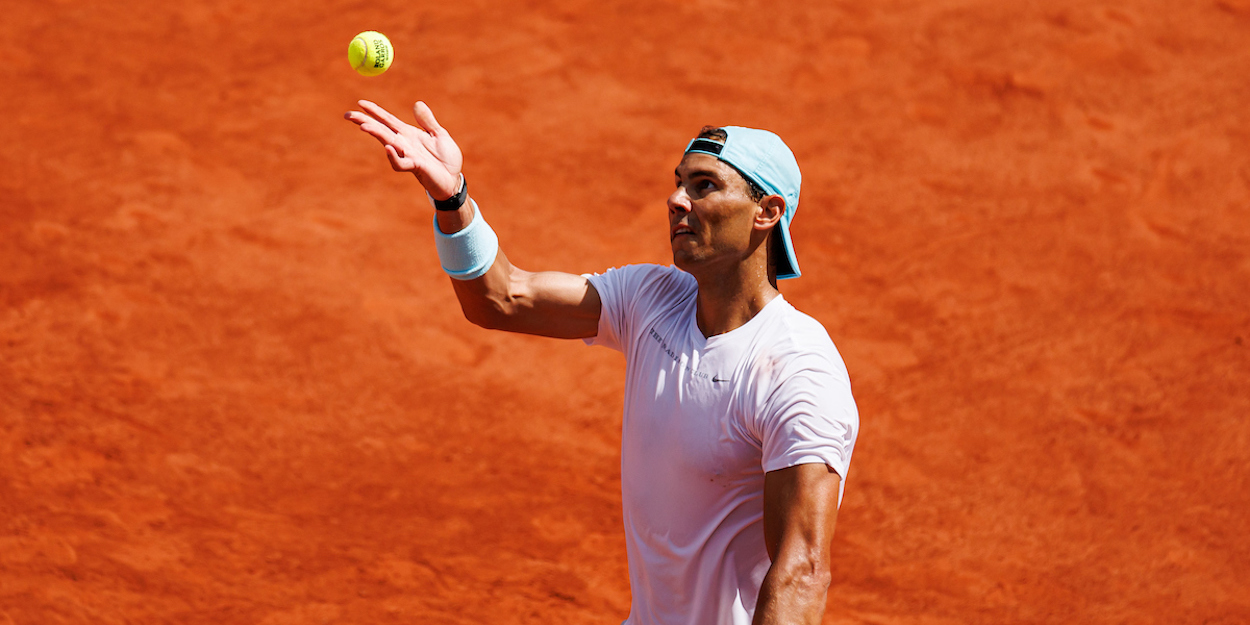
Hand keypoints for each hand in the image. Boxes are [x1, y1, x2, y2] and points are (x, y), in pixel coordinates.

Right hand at [344, 100, 463, 199]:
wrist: (453, 179)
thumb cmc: (445, 159)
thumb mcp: (439, 134)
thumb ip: (427, 120)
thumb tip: (417, 103)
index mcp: (409, 134)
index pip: (388, 120)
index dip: (375, 111)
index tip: (360, 102)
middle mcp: (404, 144)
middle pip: (381, 130)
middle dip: (364, 121)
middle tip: (348, 114)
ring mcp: (408, 155)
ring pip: (387, 143)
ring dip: (376, 134)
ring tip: (364, 126)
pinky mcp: (416, 167)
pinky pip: (401, 163)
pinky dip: (394, 156)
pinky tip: (389, 147)